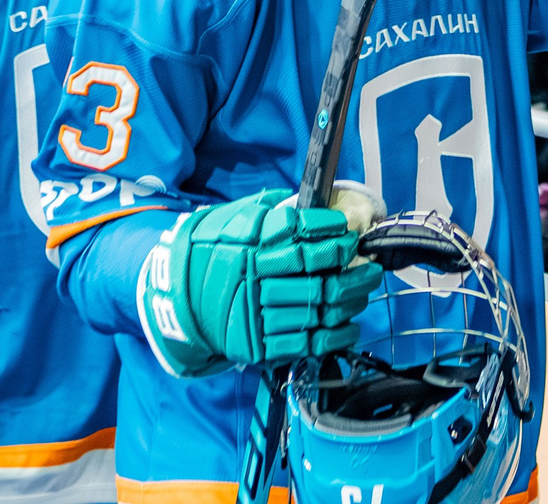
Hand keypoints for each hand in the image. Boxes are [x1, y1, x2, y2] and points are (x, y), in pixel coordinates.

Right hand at [141, 190, 382, 376]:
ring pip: (316, 309)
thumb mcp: (237, 221)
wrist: (176, 295)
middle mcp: (253, 280)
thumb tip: (318, 203)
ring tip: (364, 290)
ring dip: (349, 300)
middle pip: (317, 277)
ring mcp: (254, 314)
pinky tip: (349, 323)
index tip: (348, 232)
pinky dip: (335, 334)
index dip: (330, 234)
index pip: (300, 235)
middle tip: (370, 266)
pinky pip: (306, 343)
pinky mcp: (257, 345)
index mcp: (250, 245)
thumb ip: (274, 213)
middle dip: (352, 271)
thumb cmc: (215, 252)